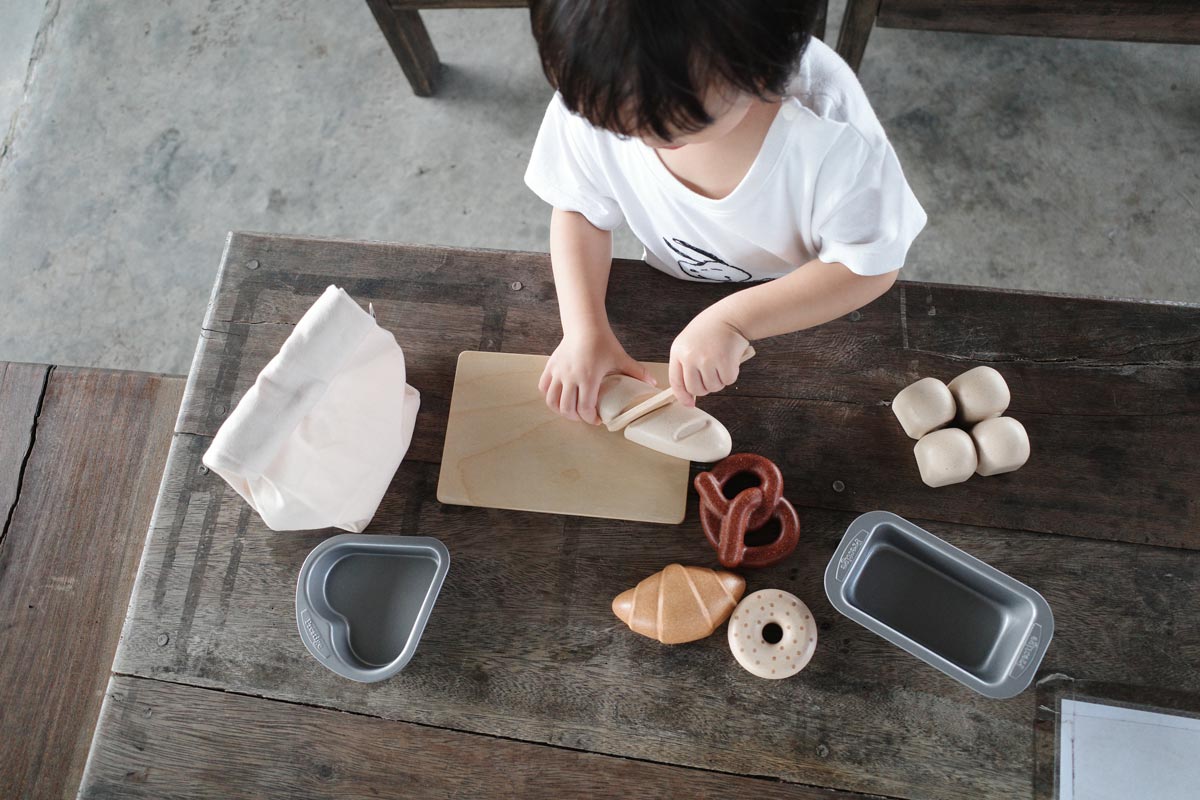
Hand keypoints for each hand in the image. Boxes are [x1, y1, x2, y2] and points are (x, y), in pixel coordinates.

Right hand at [539, 328, 656, 424]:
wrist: (585, 324)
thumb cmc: (602, 341)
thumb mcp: (621, 357)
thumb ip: (637, 372)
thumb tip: (653, 383)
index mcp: (588, 377)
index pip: (584, 408)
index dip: (590, 418)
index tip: (598, 419)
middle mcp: (570, 376)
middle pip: (567, 408)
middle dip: (576, 417)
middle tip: (584, 416)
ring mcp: (558, 372)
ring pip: (551, 400)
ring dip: (560, 410)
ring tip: (570, 410)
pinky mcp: (551, 366)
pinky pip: (543, 386)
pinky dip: (549, 395)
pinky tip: (558, 396)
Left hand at [670, 312, 749, 406]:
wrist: (731, 316)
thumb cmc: (711, 329)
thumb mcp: (690, 343)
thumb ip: (687, 364)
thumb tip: (690, 395)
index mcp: (678, 351)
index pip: (676, 382)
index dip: (682, 396)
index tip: (689, 403)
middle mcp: (690, 357)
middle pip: (695, 389)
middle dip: (705, 388)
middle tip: (712, 375)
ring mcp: (706, 360)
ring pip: (713, 387)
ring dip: (720, 380)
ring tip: (721, 363)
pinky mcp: (724, 361)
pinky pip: (728, 381)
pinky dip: (731, 374)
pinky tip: (730, 360)